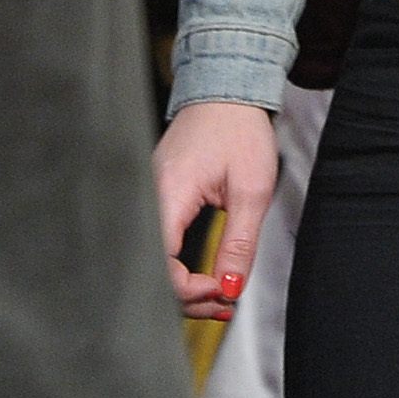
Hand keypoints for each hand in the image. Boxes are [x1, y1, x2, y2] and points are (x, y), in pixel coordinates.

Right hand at [153, 99, 278, 317]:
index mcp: (167, 195)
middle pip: (151, 271)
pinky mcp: (153, 202)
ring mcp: (145, 200)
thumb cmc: (239, 130)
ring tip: (220, 295)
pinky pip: (157, 246)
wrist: (226, 92)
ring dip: (184, 286)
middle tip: (224, 304)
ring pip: (152, 262)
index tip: (222, 294)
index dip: (188, 291)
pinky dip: (178, 267)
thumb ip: (239, 242)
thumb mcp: (252, 188)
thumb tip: (230, 288)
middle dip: (187, 298)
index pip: (160, 265)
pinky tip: (204, 277)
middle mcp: (146, 200)